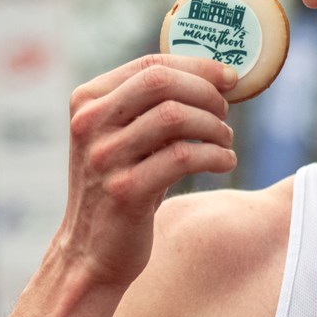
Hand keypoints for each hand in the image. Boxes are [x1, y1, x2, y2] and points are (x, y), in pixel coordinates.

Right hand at [62, 54, 237, 287]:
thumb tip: (216, 77)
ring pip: (175, 117)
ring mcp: (104, 157)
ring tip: (225, 141)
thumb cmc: (120, 186)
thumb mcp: (122, 138)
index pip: (150, 65)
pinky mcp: (125, 190)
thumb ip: (150, 106)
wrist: (90, 252)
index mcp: (87, 101)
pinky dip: (216, 155)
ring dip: (214, 127)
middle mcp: (90, 124)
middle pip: (162, 83)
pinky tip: (225, 162)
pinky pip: (184, 157)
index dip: (198, 66)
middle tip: (225, 113)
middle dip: (206, 93)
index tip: (230, 77)